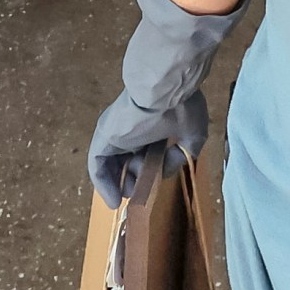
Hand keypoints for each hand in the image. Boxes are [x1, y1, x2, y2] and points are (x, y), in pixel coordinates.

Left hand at [87, 95, 205, 206]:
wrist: (166, 89)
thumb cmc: (181, 107)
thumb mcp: (191, 137)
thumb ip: (179, 156)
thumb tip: (164, 171)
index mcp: (150, 124)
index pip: (143, 151)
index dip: (148, 170)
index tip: (155, 182)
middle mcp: (130, 128)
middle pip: (125, 159)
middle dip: (134, 179)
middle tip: (142, 191)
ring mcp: (115, 132)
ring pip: (111, 163)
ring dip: (121, 183)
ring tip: (131, 196)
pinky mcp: (104, 137)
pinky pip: (97, 165)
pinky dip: (103, 184)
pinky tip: (113, 200)